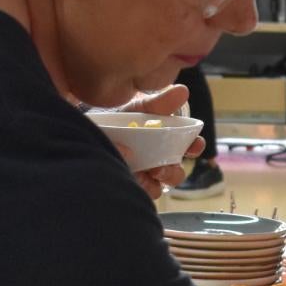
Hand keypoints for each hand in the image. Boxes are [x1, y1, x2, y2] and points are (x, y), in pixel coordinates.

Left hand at [110, 84, 199, 198]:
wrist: (91, 128)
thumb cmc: (119, 118)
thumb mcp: (137, 108)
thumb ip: (159, 103)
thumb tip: (183, 91)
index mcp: (166, 142)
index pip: (188, 147)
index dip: (194, 146)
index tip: (194, 144)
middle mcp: (157, 161)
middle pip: (176, 174)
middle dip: (173, 173)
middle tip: (160, 168)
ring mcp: (142, 177)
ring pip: (158, 188)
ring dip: (154, 182)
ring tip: (143, 173)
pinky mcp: (128, 186)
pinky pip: (140, 193)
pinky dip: (138, 187)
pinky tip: (130, 176)